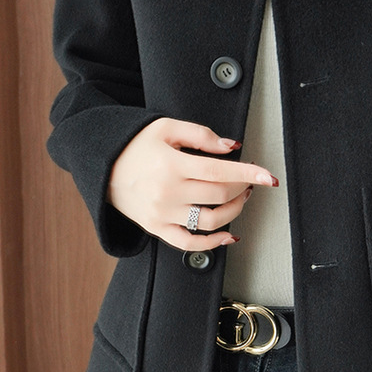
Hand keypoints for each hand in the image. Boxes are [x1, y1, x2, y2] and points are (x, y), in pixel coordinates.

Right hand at [107, 118, 277, 250]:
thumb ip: (201, 135)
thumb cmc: (135, 144)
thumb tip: (231, 147)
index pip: (220, 172)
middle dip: (242, 188)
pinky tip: (228, 235)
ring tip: (240, 198)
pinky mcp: (156, 228)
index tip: (269, 177)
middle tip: (248, 180)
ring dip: (234, 212)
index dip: (248, 174)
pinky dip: (213, 244)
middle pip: (219, 196)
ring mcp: (162, 214)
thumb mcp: (166, 127)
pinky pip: (189, 243)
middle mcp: (168, 193)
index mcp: (171, 165)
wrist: (102, 166)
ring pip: (211, 222)